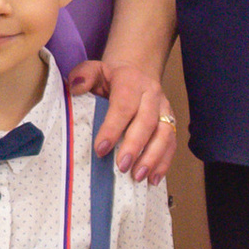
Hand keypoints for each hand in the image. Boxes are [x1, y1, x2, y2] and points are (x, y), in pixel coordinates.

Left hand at [72, 52, 175, 185]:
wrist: (138, 70)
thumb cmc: (112, 77)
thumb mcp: (94, 69)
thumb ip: (83, 75)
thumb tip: (76, 88)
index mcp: (131, 81)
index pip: (124, 106)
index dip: (112, 128)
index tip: (101, 149)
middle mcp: (151, 95)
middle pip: (147, 122)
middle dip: (135, 146)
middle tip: (122, 166)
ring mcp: (164, 109)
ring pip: (165, 134)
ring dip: (153, 157)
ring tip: (138, 176)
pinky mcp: (170, 122)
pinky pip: (172, 143)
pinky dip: (164, 162)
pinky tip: (153, 178)